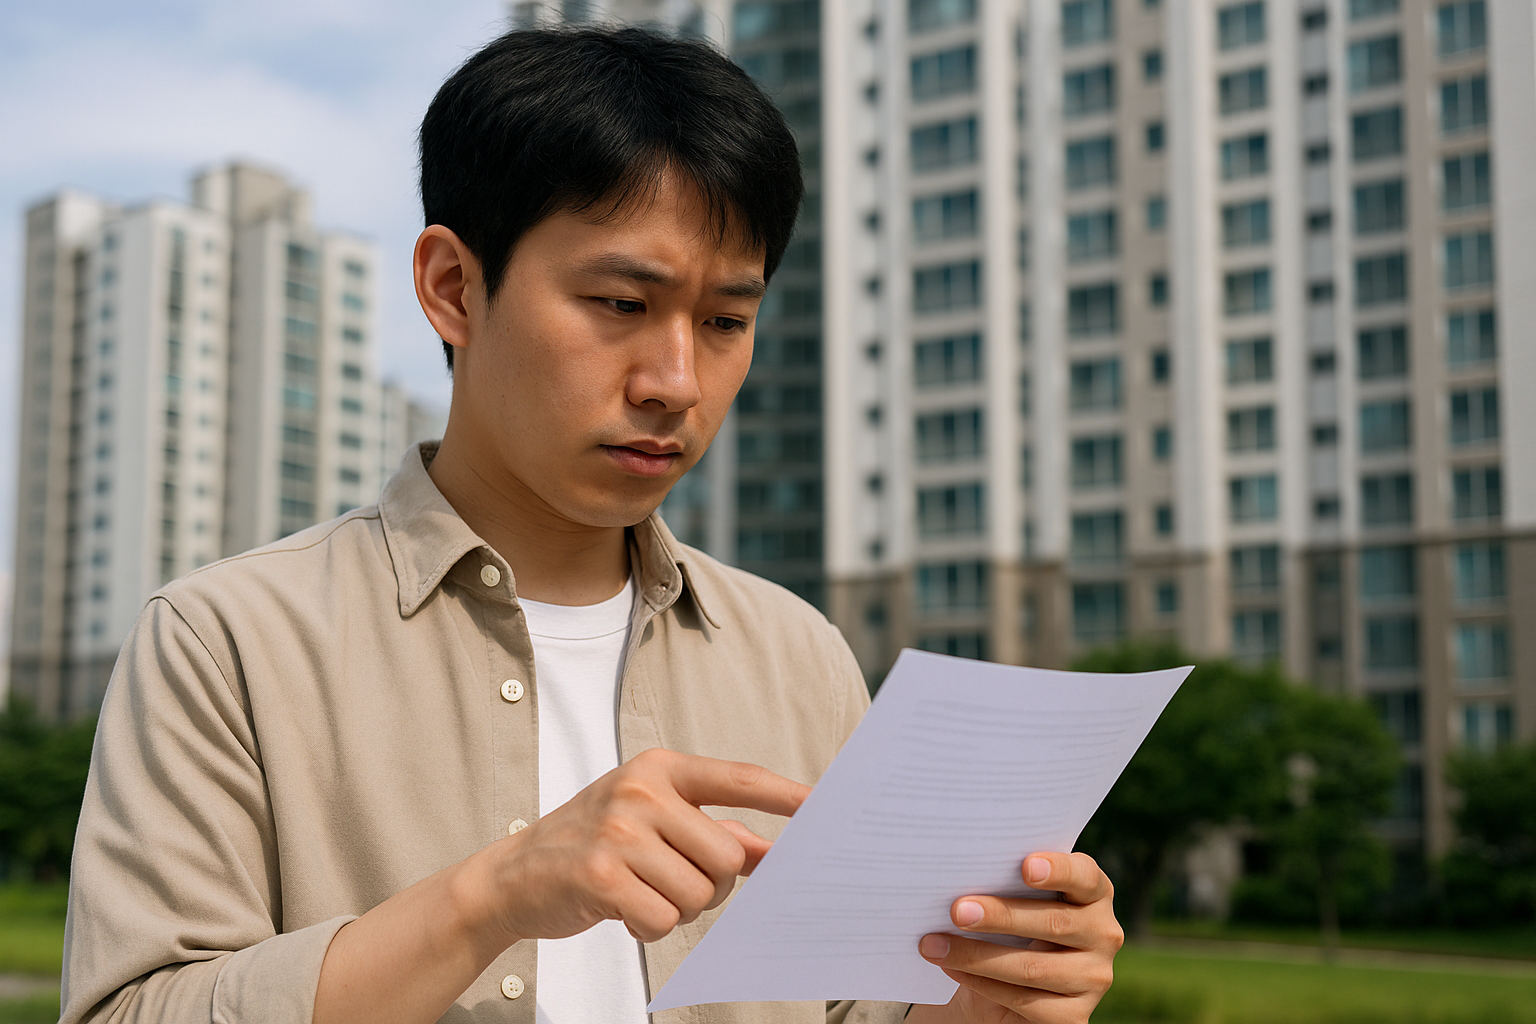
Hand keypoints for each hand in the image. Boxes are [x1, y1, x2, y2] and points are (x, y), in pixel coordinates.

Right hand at [475, 747, 809, 945]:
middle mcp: (641, 791)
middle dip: (711, 885)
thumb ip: (711, 831)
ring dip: (678, 909)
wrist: (513, 876)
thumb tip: (771, 851)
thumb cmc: (593, 845)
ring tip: (642, 893)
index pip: (737, 778)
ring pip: (698, 893)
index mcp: (660, 769)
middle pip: (727, 856)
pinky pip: (663, 919)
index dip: (783, 794)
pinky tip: (624, 910)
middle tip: (672, 883)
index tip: (821, 806)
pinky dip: (650, 927)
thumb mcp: (650, 821)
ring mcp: (618, 831)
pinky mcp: (599, 873)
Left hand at [909, 852, 1122, 1023]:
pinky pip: (1024, 1001)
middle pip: (1053, 923)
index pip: (1084, 876)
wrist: (1004, 983)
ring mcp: (1094, 978)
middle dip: (1000, 916)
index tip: (1025, 866)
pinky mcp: (1075, 1016)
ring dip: (976, 955)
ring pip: (1032, 967)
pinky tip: (951, 969)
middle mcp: (1104, 934)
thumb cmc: (1008, 926)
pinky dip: (981, 984)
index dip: (1059, 869)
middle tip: (957, 910)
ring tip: (934, 944)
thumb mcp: (1012, 899)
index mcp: (1094, 893)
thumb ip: (1003, 882)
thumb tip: (957, 871)